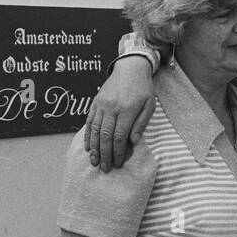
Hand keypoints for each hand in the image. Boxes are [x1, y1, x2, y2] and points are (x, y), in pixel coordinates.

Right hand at [84, 56, 155, 171]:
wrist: (130, 68)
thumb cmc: (143, 88)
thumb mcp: (149, 105)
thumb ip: (141, 123)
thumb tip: (134, 142)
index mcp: (127, 109)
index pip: (120, 136)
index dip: (118, 152)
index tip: (119, 163)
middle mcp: (111, 108)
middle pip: (105, 136)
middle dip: (105, 154)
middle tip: (105, 168)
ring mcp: (101, 105)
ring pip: (94, 130)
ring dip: (94, 148)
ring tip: (94, 162)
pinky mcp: (95, 103)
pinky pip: (89, 121)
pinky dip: (87, 135)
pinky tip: (87, 147)